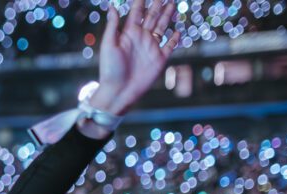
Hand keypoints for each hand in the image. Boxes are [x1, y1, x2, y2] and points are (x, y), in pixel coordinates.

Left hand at [89, 0, 180, 114]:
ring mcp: (151, 48)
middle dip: (157, 5)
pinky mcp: (160, 59)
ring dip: (167, 16)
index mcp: (128, 34)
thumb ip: (113, 25)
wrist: (118, 92)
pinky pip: (169, 46)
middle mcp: (141, 38)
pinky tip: (177, 30)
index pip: (137, 13)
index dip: (141, 1)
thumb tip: (112, 5)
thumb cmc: (110, 70)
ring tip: (172, 3)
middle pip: (152, 17)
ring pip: (162, 27)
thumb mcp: (109, 45)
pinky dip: (174, 38)